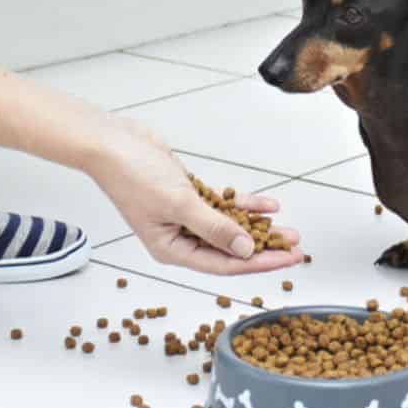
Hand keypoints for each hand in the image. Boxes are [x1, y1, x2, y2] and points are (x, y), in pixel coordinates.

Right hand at [87, 115, 304, 275]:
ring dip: (259, 227)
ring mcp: (184, 216)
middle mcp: (180, 237)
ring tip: (289, 229)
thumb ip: (214, 228)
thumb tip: (245, 249)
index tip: (286, 260)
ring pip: (230, 227)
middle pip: (231, 249)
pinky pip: (223, 205)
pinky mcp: (188, 195)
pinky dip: (244, 204)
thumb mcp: (179, 204)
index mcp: (172, 250)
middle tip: (296, 247)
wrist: (112, 142)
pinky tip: (268, 205)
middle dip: (265, 248)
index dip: (259, 264)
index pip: (224, 265)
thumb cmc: (132, 174)